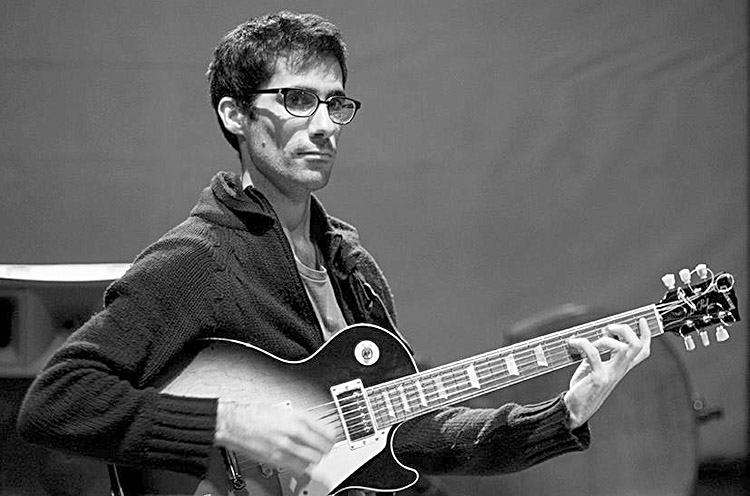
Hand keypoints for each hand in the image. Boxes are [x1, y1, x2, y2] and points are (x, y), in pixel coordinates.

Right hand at [214, 399, 336, 476]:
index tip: (333, 438)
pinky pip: (297, 468)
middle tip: (326, 449)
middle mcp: (293, 433)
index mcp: (296, 417)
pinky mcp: (276, 460)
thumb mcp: (282, 409)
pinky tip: (300, 462)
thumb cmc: (253, 414)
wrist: (234, 423)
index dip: (333, 437)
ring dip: (315, 459)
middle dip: (326, 449)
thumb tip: (313, 426)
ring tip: (314, 456)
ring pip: (312, 460)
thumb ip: (299, 419)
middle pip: (321, 448)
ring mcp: (285, 448)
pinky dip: (302, 466)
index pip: (325, 431)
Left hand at [563, 318, 650, 428]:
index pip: (641, 351)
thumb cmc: (583, 388)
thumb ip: (598, 353)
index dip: (645, 335)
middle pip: (637, 346)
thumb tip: (593, 335)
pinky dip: (583, 343)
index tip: (641, 320)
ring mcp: (610, 374)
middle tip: (609, 327)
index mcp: (620, 367)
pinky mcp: (598, 377)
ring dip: (604, 338)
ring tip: (587, 340)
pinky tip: (573, 343)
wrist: (574, 409)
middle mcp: (619, 370)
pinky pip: (594, 354)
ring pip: (623, 349)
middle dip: (626, 330)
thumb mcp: (594, 367)